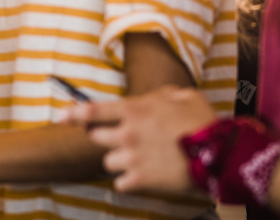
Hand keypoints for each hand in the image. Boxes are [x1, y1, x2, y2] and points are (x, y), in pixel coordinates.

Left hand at [61, 85, 217, 192]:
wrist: (218, 155)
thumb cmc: (203, 123)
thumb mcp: (184, 96)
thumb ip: (163, 96)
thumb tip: (157, 98)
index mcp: (133, 110)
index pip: (92, 110)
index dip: (73, 113)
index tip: (61, 116)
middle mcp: (126, 133)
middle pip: (96, 138)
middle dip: (107, 139)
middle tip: (125, 140)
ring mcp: (130, 158)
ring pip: (108, 162)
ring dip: (120, 161)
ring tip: (141, 160)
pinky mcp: (139, 180)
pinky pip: (121, 183)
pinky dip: (129, 182)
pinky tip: (145, 176)